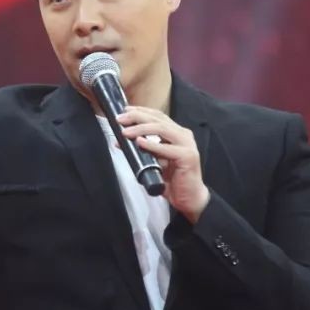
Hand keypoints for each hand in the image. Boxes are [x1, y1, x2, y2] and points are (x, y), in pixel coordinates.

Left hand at [116, 105, 209, 221]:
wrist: (189, 198)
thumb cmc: (172, 180)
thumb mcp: (154, 160)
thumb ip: (143, 149)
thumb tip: (122, 140)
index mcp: (176, 133)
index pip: (158, 116)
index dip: (141, 111)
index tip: (124, 111)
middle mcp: (183, 135)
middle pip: (158, 119)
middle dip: (137, 117)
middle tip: (120, 119)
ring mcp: (187, 145)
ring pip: (162, 129)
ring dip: (141, 129)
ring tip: (126, 132)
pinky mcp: (187, 156)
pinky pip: (166, 148)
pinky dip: (152, 144)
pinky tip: (140, 142)